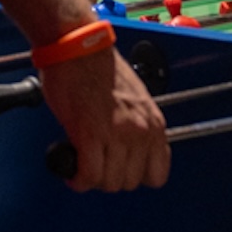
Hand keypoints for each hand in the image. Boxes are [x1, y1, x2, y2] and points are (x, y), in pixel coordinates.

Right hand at [40, 49, 168, 192]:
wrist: (79, 49)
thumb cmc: (100, 67)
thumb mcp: (135, 101)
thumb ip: (136, 126)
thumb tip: (127, 150)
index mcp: (154, 123)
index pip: (158, 175)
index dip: (136, 177)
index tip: (122, 171)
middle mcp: (140, 131)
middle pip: (131, 182)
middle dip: (110, 179)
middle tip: (96, 167)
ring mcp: (117, 134)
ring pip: (110, 182)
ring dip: (93, 179)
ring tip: (83, 167)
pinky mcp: (90, 134)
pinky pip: (89, 174)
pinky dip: (79, 179)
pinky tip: (73, 172)